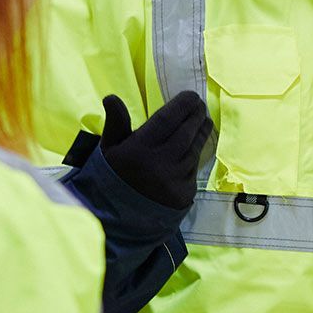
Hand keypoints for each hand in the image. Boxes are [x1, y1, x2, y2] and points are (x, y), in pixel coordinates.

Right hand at [99, 92, 211, 210]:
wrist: (119, 216)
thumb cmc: (114, 175)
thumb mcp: (109, 149)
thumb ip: (116, 122)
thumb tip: (111, 97)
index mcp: (139, 149)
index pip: (167, 120)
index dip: (182, 105)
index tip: (190, 95)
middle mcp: (160, 163)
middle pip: (186, 132)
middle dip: (195, 115)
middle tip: (199, 105)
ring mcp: (175, 179)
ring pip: (194, 149)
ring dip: (201, 132)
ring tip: (203, 120)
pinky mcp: (185, 192)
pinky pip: (194, 167)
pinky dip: (197, 153)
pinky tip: (197, 143)